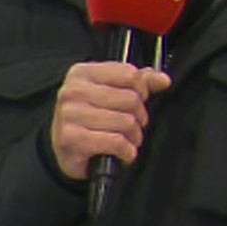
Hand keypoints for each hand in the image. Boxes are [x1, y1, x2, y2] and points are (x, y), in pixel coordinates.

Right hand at [49, 59, 171, 179]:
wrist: (64, 151)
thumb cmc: (88, 121)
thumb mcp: (111, 94)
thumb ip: (138, 83)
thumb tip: (162, 80)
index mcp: (83, 73)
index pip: (130, 75)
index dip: (141, 91)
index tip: (137, 101)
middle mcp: (73, 91)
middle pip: (130, 99)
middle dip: (138, 117)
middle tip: (132, 126)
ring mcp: (70, 114)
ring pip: (125, 122)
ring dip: (133, 137)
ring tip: (127, 141)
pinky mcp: (71, 137)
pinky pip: (116, 141)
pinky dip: (126, 151)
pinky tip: (123, 152)